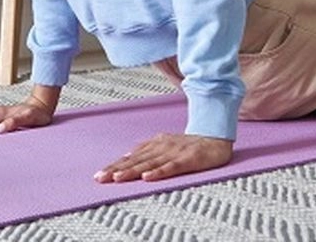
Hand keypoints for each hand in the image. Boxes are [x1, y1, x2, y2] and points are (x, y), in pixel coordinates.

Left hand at [94, 133, 232, 182]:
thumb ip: (147, 149)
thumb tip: (126, 156)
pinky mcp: (188, 159)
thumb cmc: (189, 144)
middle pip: (136, 160)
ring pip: (149, 163)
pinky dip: (159, 172)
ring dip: (132, 171)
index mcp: (155, 144)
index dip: (115, 165)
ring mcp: (174, 153)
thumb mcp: (165, 143)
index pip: (131, 157)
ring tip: (117, 178)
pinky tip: (147, 177)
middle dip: (117, 169)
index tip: (100, 174)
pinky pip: (171, 167)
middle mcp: (161, 147)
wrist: (216, 137)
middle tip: (101, 177)